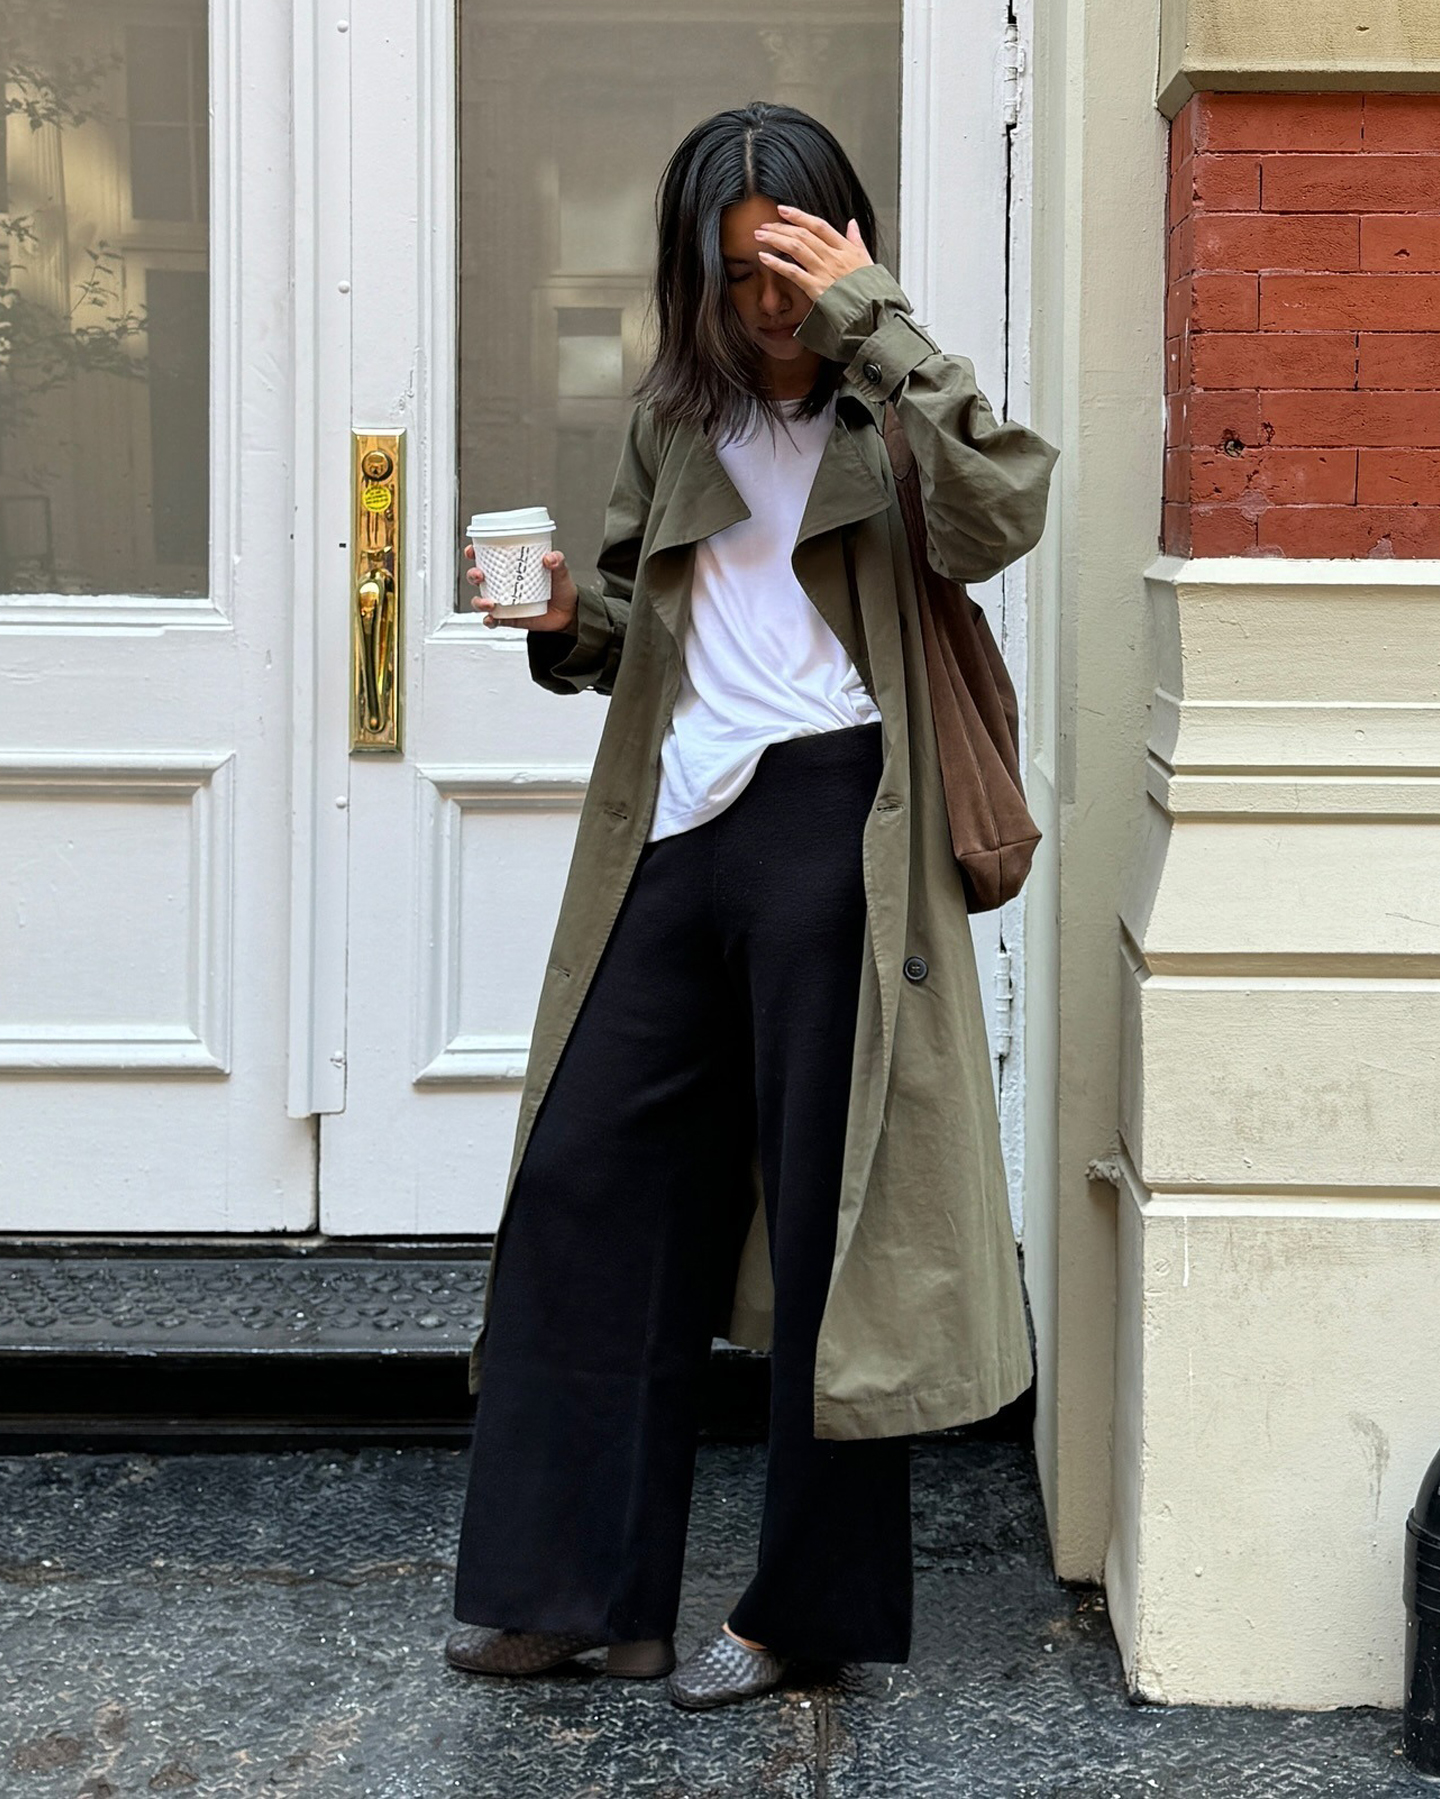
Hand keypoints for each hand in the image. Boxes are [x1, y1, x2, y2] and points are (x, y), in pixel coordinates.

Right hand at [464, 542, 578, 631]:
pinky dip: (489, 620)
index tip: (472, 550)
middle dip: (473, 575)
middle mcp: (504, 584)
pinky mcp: (508, 618)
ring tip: (490, 603)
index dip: (475, 552)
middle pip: (478, 577)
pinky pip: (493, 620)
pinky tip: (492, 619)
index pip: (488, 556)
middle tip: (481, 575)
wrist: (569, 613)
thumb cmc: (561, 588)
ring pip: (481, 600)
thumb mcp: (561, 572)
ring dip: (479, 601)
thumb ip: (557, 562)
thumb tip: (550, 558)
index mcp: (511, 567)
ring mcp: (504, 602)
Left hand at [753, 205, 872, 302]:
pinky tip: (764, 257)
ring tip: (759, 236)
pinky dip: (776, 263)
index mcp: (845, 249)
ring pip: (796, 247)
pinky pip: (793, 272)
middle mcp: (833, 257)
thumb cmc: (871, 293)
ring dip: (775, 239)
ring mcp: (824, 272)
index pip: (819, 226)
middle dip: (781, 227)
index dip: (799, 216)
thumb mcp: (868, 261)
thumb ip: (857, 240)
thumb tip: (852, 223)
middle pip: (803, 234)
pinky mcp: (816, 288)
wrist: (872, 314)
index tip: (783, 210)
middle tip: (764, 224)